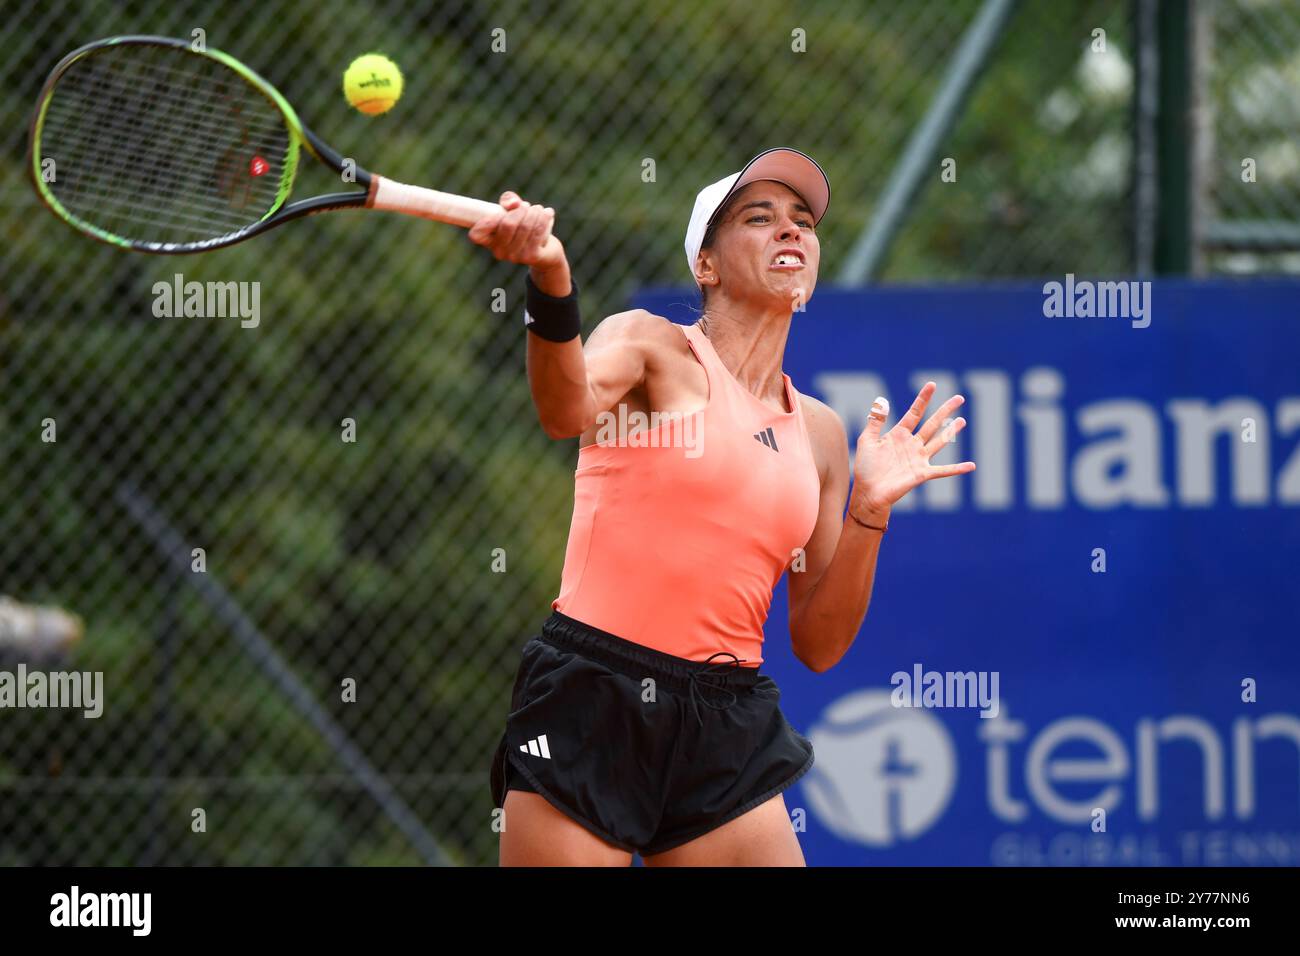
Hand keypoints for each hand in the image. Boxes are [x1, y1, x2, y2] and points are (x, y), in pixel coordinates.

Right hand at [467, 191, 565, 270]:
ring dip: (534, 212)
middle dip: (520, 210)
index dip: (486, 222)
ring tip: (538, 209)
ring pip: (525, 226)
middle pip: (507, 224)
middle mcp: (499, 252)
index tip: (499, 212)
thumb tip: (513, 204)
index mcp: (489, 241)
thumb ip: (508, 200)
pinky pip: (538, 232)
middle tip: (526, 206)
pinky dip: (544, 218)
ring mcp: (516, 256)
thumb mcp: (513, 210)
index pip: (476, 235)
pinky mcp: (532, 257)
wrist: (546, 251)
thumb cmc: (524, 226)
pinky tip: (548, 212)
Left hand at [849, 382, 975, 517]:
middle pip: (932, 424)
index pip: (914, 413)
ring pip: (939, 441)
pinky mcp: (922, 474)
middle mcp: (912, 445)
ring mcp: (919, 459)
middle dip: (945, 410)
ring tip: (962, 421)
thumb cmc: (866, 468)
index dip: (923, 399)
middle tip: (959, 398)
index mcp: (899, 435)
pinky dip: (957, 469)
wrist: (868, 492)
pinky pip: (943, 470)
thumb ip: (875, 421)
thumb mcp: (867, 440)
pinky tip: (971, 466)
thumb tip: (882, 401)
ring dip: (951, 432)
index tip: (932, 385)